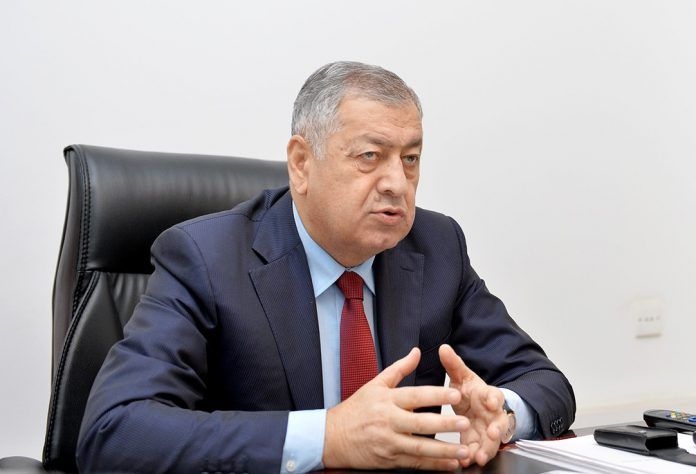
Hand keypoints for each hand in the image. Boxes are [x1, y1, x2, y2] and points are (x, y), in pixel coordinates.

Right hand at [323, 347, 471, 470]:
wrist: (332, 436)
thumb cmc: (356, 409)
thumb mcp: (375, 384)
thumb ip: (399, 369)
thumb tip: (417, 351)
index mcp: (386, 400)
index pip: (415, 396)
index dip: (436, 395)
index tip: (456, 394)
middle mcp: (388, 421)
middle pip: (420, 423)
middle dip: (445, 424)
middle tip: (466, 422)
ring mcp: (389, 442)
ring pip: (420, 447)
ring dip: (444, 450)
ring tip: (464, 451)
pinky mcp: (389, 460)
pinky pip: (415, 463)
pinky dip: (433, 465)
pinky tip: (449, 464)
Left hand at [439, 344, 508, 466]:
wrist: (479, 407)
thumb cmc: (473, 392)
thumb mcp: (463, 377)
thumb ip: (454, 365)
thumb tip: (443, 348)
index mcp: (489, 395)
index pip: (495, 395)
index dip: (494, 398)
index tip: (491, 401)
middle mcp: (492, 414)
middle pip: (499, 422)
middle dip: (497, 429)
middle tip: (491, 434)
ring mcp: (488, 429)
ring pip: (492, 441)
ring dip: (487, 448)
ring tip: (479, 456)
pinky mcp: (480, 442)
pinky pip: (479, 450)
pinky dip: (474, 456)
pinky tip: (466, 462)